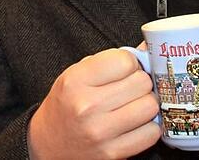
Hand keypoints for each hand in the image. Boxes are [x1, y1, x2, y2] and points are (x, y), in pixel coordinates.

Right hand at [28, 48, 159, 159]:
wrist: (47, 143)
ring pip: (150, 106)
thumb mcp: (76, 75)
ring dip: (146, 104)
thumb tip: (147, 49)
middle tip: (131, 87)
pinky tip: (135, 124)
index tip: (125, 69)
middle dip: (140, 82)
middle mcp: (87, 106)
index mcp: (75, 81)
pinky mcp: (113, 152)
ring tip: (133, 105)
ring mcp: (101, 131)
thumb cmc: (65, 105)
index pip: (124, 60)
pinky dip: (148, 127)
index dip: (130, 63)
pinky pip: (151, 133)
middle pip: (142, 82)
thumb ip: (108, 61)